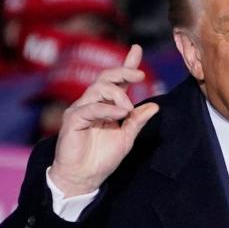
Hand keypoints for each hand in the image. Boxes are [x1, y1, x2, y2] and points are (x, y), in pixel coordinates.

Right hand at [48, 44, 159, 196]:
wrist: (84, 177)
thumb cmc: (102, 158)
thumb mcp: (126, 138)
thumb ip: (137, 121)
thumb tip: (155, 106)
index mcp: (107, 106)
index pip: (117, 81)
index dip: (127, 65)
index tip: (137, 50)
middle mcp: (92, 103)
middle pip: (106, 78)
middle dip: (123, 71)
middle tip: (139, 75)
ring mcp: (81, 109)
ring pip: (99, 88)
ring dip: (118, 95)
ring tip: (128, 109)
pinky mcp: (73, 119)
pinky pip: (91, 107)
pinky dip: (107, 109)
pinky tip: (120, 114)